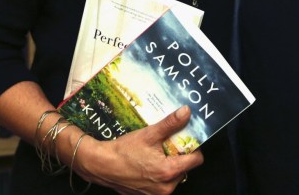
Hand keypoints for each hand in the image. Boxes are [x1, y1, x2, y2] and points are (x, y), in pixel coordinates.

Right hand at [72, 106, 203, 194]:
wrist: (102, 165)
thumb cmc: (124, 151)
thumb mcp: (149, 134)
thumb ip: (170, 123)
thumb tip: (186, 112)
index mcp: (169, 172)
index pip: (196, 160)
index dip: (193, 147)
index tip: (185, 139)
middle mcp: (166, 187)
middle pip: (185, 168)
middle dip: (179, 155)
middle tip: (167, 143)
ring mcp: (157, 194)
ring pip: (174, 176)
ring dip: (169, 164)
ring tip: (156, 152)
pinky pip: (162, 183)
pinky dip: (159, 173)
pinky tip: (149, 162)